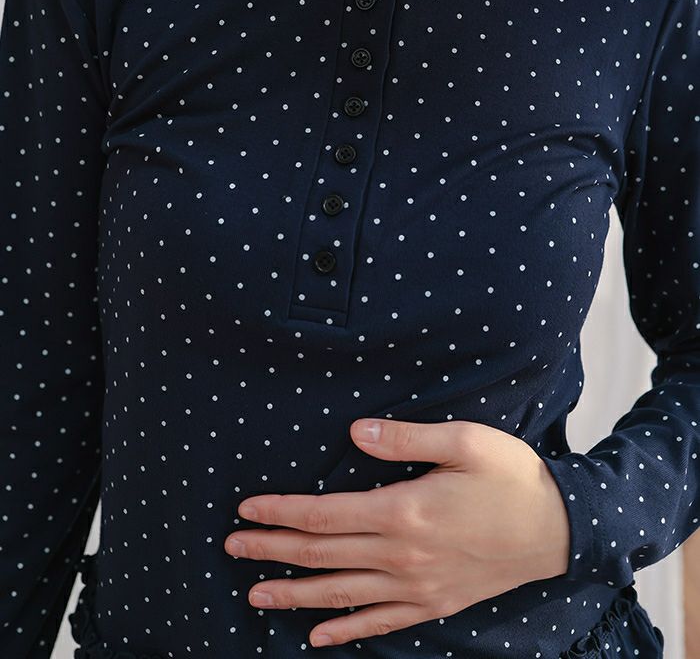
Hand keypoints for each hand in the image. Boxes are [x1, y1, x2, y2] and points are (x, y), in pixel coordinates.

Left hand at [223, 418, 569, 647]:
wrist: (560, 531)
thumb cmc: (512, 478)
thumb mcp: (464, 441)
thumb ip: (405, 437)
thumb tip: (356, 431)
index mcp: (404, 511)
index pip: (324, 515)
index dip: (280, 512)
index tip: (246, 509)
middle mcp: (402, 555)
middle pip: (322, 555)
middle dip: (272, 549)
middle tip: (232, 546)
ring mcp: (416, 587)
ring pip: (340, 594)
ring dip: (293, 593)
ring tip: (254, 594)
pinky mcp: (433, 604)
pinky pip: (379, 622)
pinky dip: (344, 630)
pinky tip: (316, 636)